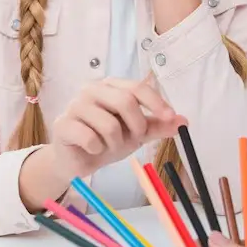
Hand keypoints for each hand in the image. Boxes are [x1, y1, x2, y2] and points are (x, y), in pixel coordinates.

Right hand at [50, 77, 186, 183]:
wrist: (78, 161)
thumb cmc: (107, 140)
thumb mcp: (137, 133)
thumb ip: (158, 125)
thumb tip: (183, 121)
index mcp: (111, 86)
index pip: (137, 87)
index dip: (156, 102)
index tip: (170, 117)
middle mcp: (92, 89)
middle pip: (125, 101)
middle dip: (136, 126)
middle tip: (135, 139)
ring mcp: (75, 105)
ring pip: (109, 124)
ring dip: (116, 143)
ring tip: (109, 146)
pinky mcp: (63, 124)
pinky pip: (90, 138)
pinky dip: (98, 149)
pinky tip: (92, 149)